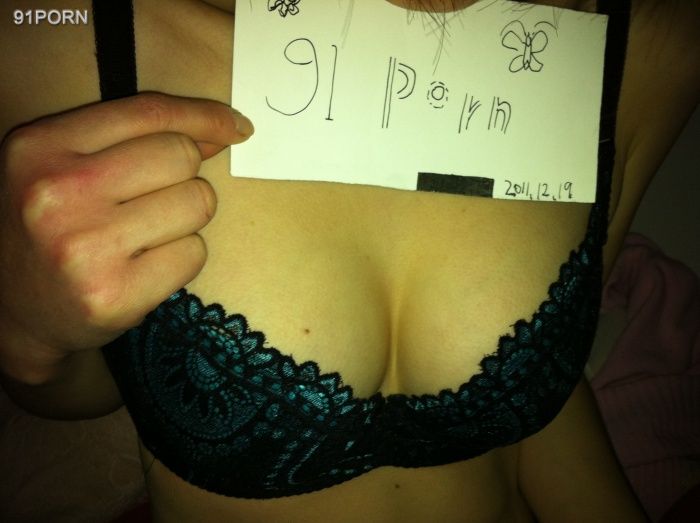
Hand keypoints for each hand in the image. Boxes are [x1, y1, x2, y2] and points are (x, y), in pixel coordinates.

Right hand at [0, 92, 253, 383]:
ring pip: (198, 203)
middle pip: (182, 156)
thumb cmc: (51, 229)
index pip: (149, 114)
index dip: (204, 116)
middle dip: (185, 177)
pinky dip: (182, 259)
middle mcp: (58, 192)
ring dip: (186, 220)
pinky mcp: (114, 295)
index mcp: (42, 147)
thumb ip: (133, 139)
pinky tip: (145, 268)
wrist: (12, 310)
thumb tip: (219, 130)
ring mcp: (85, 247)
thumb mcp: (65, 165)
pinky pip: (195, 253)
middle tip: (153, 203)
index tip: (237, 127)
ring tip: (143, 237)